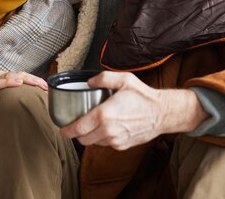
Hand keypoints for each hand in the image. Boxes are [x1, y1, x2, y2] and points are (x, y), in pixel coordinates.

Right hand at [0, 71, 47, 110]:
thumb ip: (3, 98)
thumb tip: (17, 106)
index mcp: (0, 79)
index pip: (21, 78)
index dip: (34, 82)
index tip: (47, 89)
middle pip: (20, 75)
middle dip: (35, 81)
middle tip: (48, 88)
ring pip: (12, 76)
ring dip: (27, 80)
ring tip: (39, 84)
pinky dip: (9, 82)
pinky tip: (18, 83)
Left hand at [59, 71, 208, 150]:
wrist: (162, 113)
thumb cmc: (144, 96)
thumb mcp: (123, 79)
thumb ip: (102, 78)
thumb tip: (88, 82)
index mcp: (104, 115)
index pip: (78, 128)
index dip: (66, 131)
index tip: (62, 129)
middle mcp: (108, 131)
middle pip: (83, 139)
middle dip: (77, 134)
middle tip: (76, 125)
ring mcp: (115, 140)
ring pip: (94, 143)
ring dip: (90, 136)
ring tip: (92, 124)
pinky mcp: (122, 145)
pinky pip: (106, 144)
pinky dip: (102, 138)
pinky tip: (107, 127)